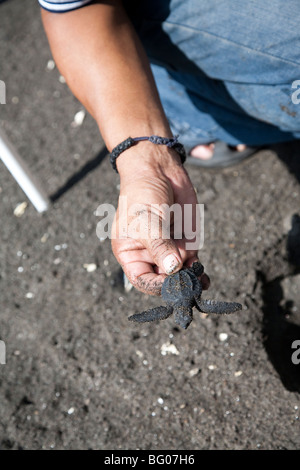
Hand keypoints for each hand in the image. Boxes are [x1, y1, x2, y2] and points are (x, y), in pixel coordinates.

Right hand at [111, 144, 209, 294]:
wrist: (158, 170)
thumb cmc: (141, 194)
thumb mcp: (147, 220)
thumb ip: (159, 244)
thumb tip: (173, 268)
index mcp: (131, 253)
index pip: (142, 280)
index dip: (156, 285)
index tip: (171, 283)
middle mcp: (149, 255)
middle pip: (163, 281)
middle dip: (176, 284)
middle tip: (189, 285)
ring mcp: (169, 250)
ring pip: (180, 275)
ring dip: (190, 280)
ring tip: (198, 280)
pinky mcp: (185, 243)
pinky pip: (192, 264)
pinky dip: (199, 273)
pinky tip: (204, 279)